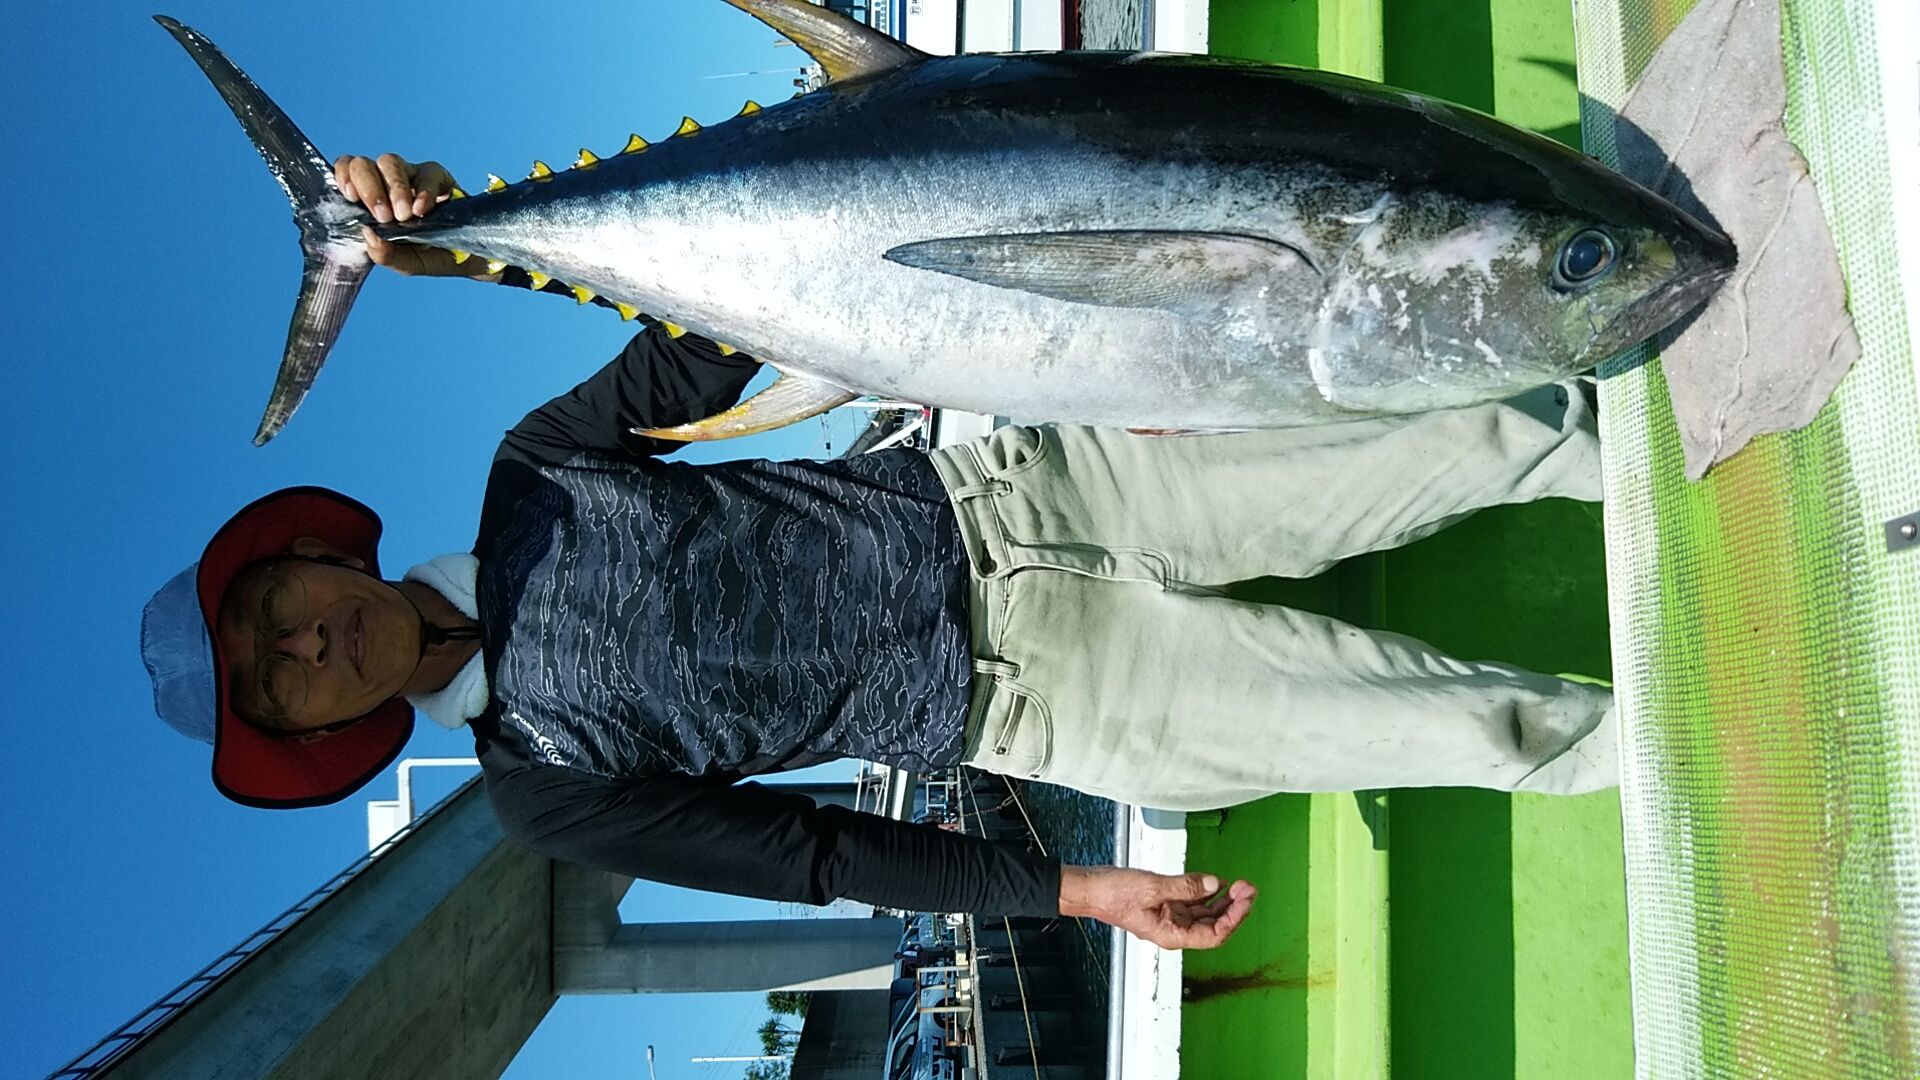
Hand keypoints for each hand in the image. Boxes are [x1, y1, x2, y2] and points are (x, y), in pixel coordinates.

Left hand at [332, 153, 491, 278]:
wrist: (472, 258)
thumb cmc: (432, 255)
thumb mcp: (406, 263)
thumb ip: (385, 255)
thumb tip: (368, 234)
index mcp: (371, 200)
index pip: (348, 173)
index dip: (344, 176)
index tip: (351, 197)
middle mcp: (387, 183)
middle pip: (364, 164)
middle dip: (369, 188)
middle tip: (383, 216)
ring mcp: (412, 177)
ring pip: (391, 162)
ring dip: (395, 188)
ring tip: (405, 216)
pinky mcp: (438, 177)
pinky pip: (427, 172)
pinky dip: (423, 190)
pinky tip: (423, 210)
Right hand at [1059, 865, 1255, 949]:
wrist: (1089, 889)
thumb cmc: (1112, 895)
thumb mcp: (1152, 887)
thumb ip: (1185, 886)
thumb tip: (1212, 884)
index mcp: (1171, 934)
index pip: (1213, 935)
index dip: (1233, 918)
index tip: (1244, 899)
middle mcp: (1174, 929)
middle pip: (1214, 925)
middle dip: (1234, 907)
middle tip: (1247, 888)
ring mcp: (1170, 917)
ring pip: (1206, 914)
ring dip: (1223, 901)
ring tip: (1238, 885)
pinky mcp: (1165, 906)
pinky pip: (1193, 903)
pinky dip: (1206, 894)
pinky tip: (1216, 884)